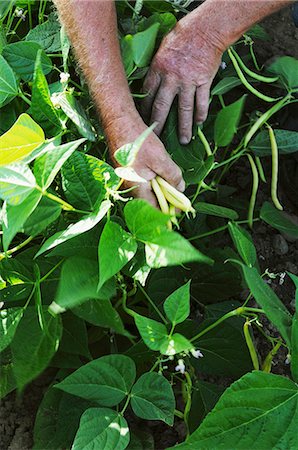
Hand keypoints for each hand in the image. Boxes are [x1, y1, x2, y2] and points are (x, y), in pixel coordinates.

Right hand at [106, 117, 184, 205]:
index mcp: (135, 188)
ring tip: (171, 179)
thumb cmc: (137, 139)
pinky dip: (153, 178)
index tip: (179, 209)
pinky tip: (160, 169)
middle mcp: (128, 186)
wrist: (118, 120)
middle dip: (165, 198)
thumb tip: (181, 188)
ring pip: (146, 189)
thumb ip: (172, 176)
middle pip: (150, 200)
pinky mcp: (126, 169)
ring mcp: (126, 178)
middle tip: (179, 194)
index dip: (167, 211)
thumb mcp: (160, 158)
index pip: (153, 209)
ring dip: (160, 186)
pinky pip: (142, 180)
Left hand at [142, 8, 225, 143]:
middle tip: (156, 139)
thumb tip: (150, 85)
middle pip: (162, 106)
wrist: (205, 29)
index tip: (142, 121)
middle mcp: (171, 78)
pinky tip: (200, 123)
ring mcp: (188, 81)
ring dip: (184, 127)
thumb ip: (156, 68)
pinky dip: (201, 113)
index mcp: (158, 69)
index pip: (147, 94)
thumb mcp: (161, 49)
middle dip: (157, 125)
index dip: (144, 109)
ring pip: (184, 109)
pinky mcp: (203, 81)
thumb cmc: (182, 35)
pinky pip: (202, 101)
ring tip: (184, 141)